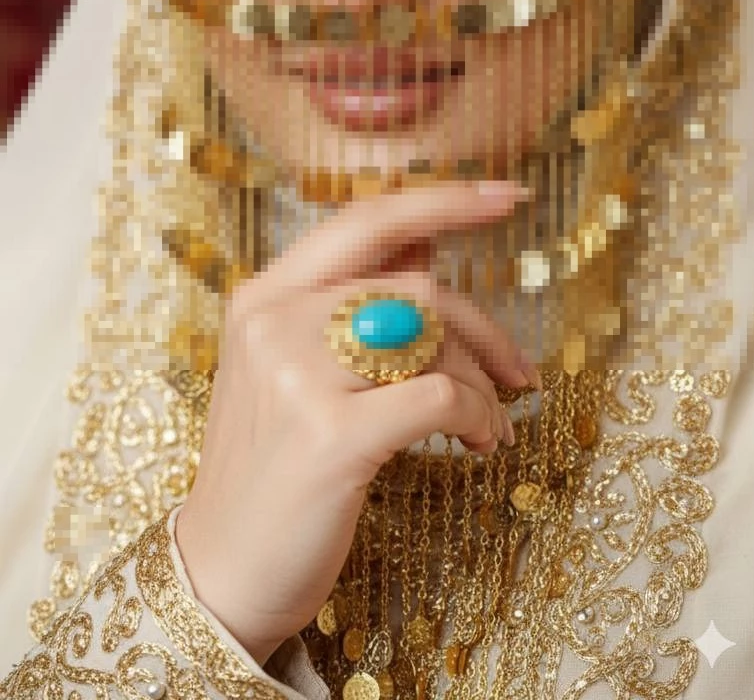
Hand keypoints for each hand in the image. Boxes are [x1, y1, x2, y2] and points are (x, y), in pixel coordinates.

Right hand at [175, 180, 536, 664]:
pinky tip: (482, 443)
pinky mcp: (330, 435)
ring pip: (433, 339)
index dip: (442, 200)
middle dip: (484, 328)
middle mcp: (274, 322)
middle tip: (520, 370)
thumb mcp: (288, 368)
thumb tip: (429, 242)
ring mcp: (298, 376)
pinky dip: (479, 416)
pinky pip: (439, 397)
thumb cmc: (270, 467)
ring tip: (491, 424)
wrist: (219, 572)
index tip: (506, 195)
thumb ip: (348, 302)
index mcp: (263, 296)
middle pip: (417, 286)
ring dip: (483, 383)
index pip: (366, 222)